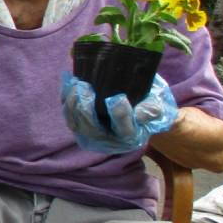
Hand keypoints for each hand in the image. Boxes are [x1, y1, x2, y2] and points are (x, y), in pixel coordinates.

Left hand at [61, 72, 177, 154]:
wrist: (134, 101)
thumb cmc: (146, 103)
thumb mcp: (156, 104)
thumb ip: (152, 110)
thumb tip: (139, 115)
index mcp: (130, 136)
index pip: (124, 131)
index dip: (120, 116)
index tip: (118, 98)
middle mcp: (108, 138)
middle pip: (92, 129)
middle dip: (86, 109)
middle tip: (86, 88)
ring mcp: (91, 132)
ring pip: (75, 123)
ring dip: (72, 104)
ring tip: (77, 84)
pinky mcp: (78, 122)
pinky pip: (68, 114)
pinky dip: (66, 99)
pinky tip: (70, 83)